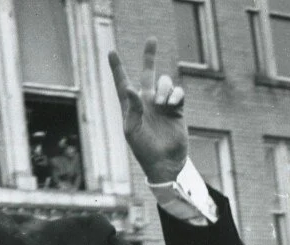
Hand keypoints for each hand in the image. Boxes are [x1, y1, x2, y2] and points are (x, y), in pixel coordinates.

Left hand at [108, 38, 187, 182]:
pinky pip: (178, 92)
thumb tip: (132, 88)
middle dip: (149, 57)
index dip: (117, 68)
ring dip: (164, 89)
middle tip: (151, 39)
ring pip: (165, 82)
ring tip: (161, 104)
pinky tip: (172, 105)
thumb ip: (132, 108)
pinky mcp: (177, 108)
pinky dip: (176, 95)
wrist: (164, 161)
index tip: (111, 52)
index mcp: (130, 107)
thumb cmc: (143, 149)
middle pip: (147, 74)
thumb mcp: (132, 130)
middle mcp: (146, 102)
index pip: (122, 83)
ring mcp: (162, 104)